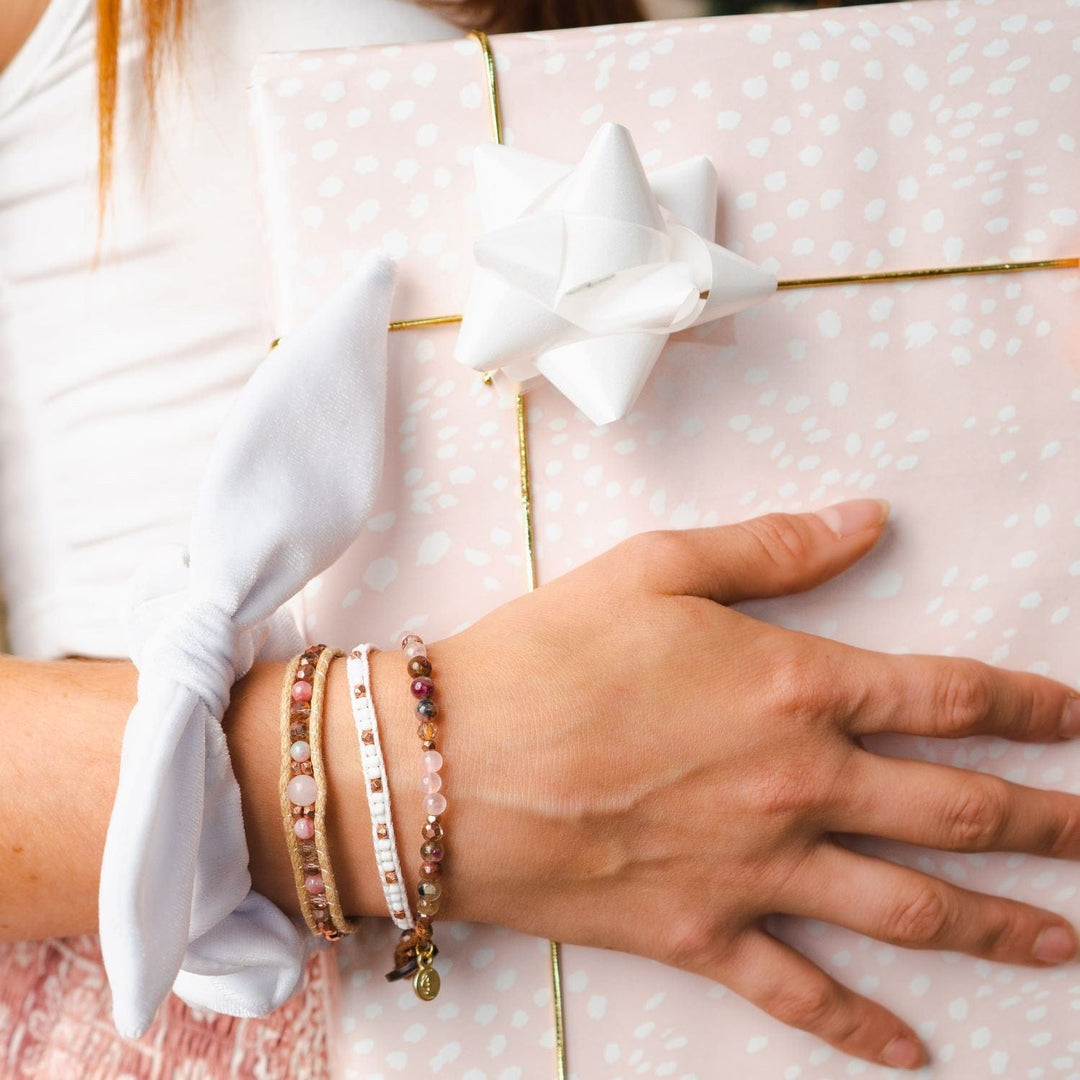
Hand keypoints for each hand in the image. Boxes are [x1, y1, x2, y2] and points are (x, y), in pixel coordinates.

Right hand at [420, 498, 1079, 1070]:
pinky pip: (800, 992)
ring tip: (1065, 940)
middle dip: (1048, 822)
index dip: (1028, 706)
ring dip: (997, 924)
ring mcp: (755, 869)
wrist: (444, 764)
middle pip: (957, 809)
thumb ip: (772, 548)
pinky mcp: (700, 932)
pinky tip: (912, 1053)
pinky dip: (860, 1028)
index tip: (1079, 718)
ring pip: (908, 908)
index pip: (947, 696)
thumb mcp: (655, 569)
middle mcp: (797, 785)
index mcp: (793, 686)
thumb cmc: (547, 654)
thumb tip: (868, 519)